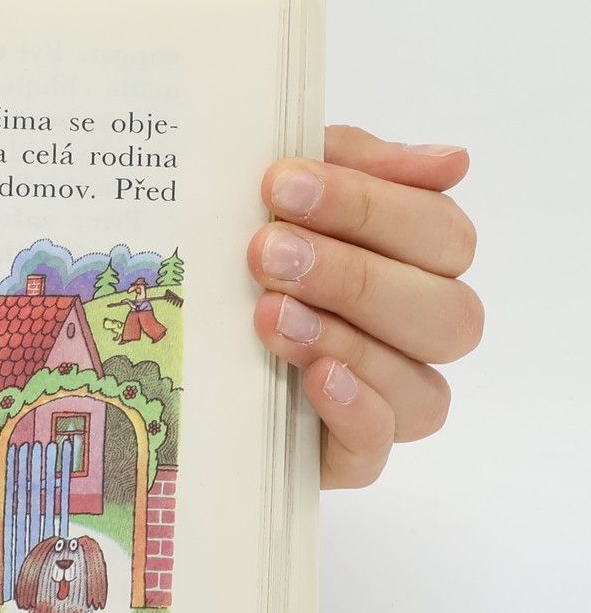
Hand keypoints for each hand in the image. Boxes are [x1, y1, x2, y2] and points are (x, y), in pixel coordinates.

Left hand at [249, 127, 479, 487]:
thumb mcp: (282, 184)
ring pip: (422, 385)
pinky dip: (355, 411)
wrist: (161, 324)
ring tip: (269, 312)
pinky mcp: (345, 451)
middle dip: (354, 276)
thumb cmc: (237, 235)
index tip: (282, 183)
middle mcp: (418, 328)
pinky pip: (378, 448)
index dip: (370, 206)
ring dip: (346, 341)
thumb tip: (451, 161)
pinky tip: (315, 377)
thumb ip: (355, 160)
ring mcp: (387, 394)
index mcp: (417, 256)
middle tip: (266, 252)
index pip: (440, 233)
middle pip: (448, 313)